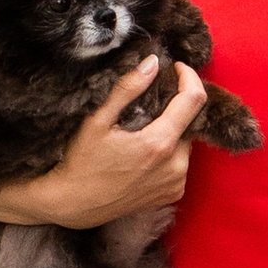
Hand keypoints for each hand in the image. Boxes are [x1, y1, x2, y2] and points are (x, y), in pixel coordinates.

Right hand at [35, 58, 205, 228]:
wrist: (73, 205)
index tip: (176, 67)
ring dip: (171, 131)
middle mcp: (176, 166)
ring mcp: (176, 183)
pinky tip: (144, 154)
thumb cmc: (80, 162)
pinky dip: (168, 153)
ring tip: (142, 130)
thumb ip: (127, 89)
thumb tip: (152, 63)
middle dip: (174, 107)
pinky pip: (180, 163)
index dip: (188, 77)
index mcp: (160, 144)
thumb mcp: (97, 120)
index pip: (194, 100)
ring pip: (185, 143)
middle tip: (149, 102)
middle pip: (189, 122)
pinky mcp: (172, 194)